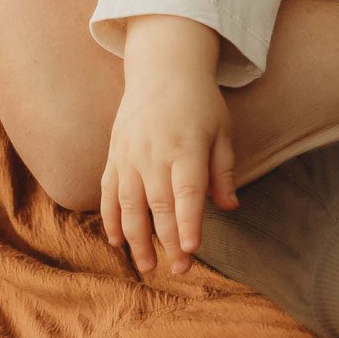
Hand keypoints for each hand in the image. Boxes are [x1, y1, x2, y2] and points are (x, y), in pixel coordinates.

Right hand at [99, 18, 238, 276]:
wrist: (162, 68)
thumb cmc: (200, 102)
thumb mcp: (222, 130)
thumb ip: (224, 171)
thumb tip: (230, 207)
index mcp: (187, 147)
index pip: (187, 191)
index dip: (188, 221)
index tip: (191, 247)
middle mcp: (154, 154)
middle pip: (158, 205)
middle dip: (167, 241)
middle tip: (179, 269)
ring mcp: (129, 155)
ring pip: (128, 205)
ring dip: (136, 239)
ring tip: (147, 267)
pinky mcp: (114, 156)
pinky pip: (108, 192)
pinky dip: (110, 218)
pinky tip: (118, 241)